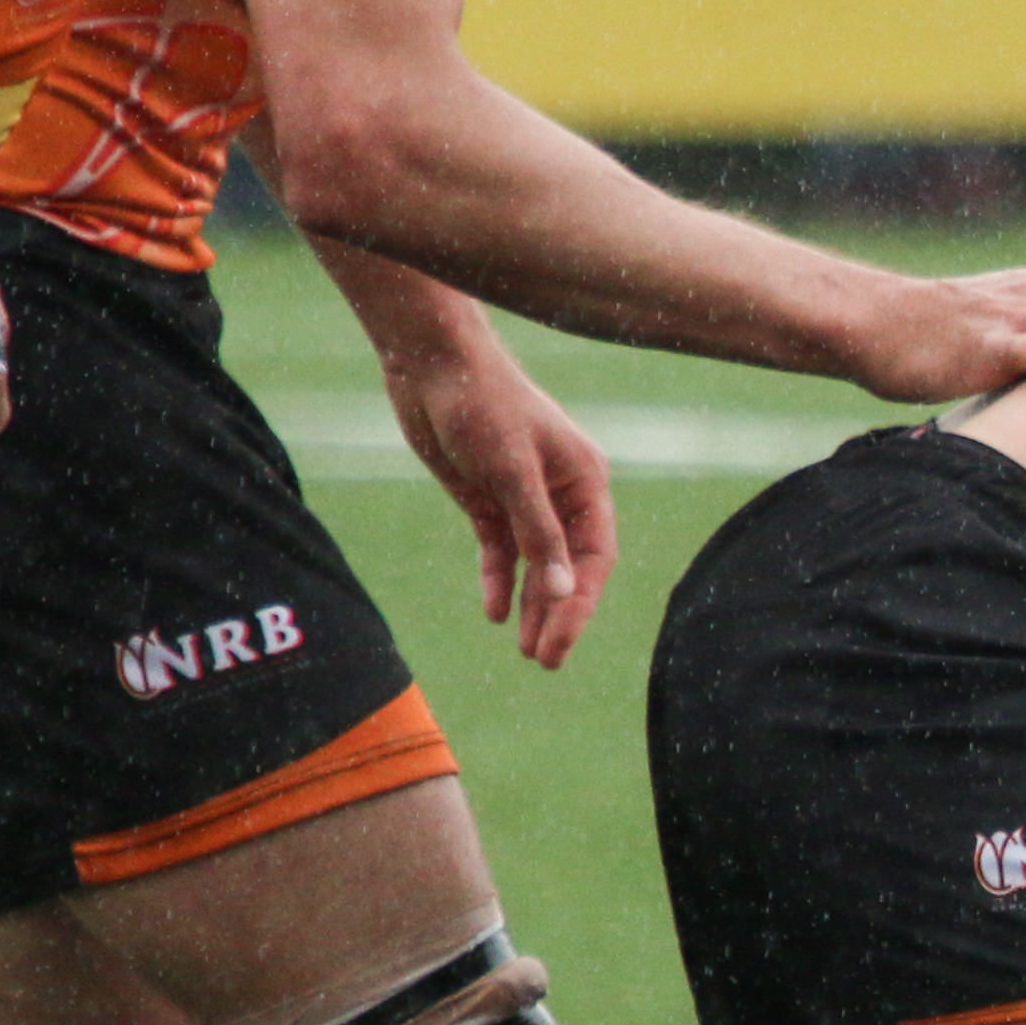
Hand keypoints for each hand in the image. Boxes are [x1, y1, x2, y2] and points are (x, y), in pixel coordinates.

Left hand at [379, 331, 615, 667]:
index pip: (593, 558)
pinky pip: (500, 550)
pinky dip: (498, 580)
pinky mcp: (488, 497)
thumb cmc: (481, 402)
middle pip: (568, 568)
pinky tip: (495, 613)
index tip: (559, 642)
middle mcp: (561, 494)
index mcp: (585, 483)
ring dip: (532, 605)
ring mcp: (524, 497)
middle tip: (545, 661)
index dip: (580, 604)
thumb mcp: (511, 470)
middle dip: (559, 614)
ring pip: (535, 565)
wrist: (431, 363)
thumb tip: (564, 592)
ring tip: (526, 650)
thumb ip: (539, 533)